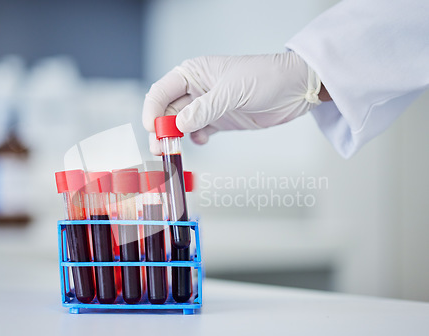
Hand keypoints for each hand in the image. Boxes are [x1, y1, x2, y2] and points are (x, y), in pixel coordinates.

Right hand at [142, 51, 322, 154]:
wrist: (294, 89)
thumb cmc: (265, 77)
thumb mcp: (232, 91)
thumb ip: (205, 108)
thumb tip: (180, 124)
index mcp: (194, 73)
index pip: (162, 91)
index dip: (153, 110)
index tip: (153, 128)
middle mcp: (196, 89)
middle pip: (168, 111)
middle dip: (161, 130)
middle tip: (160, 148)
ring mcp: (208, 106)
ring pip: (181, 124)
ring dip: (176, 138)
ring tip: (174, 151)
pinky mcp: (219, 120)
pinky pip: (198, 132)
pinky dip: (196, 139)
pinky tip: (203, 139)